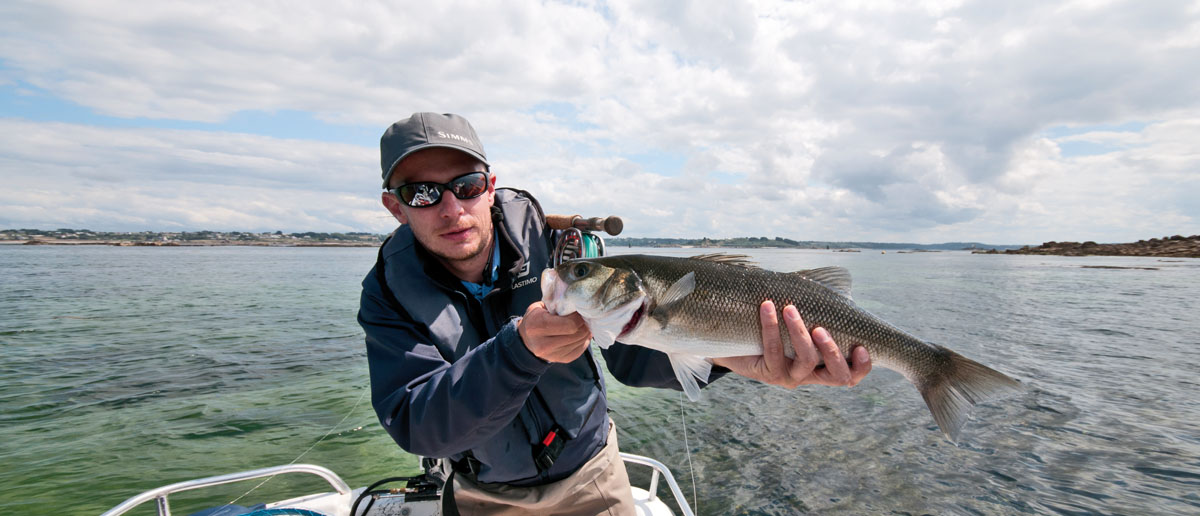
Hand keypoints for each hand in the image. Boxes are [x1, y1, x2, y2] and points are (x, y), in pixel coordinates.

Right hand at [518, 301, 592, 362]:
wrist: (526, 339)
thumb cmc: (536, 318)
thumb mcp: (540, 307)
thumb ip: (557, 305)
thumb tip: (579, 305)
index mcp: (536, 326)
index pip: (569, 324)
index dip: (578, 317)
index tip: (578, 311)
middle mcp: (543, 344)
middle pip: (576, 334)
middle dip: (583, 324)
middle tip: (584, 317)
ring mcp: (552, 355)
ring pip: (580, 342)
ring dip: (585, 332)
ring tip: (582, 324)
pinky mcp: (561, 360)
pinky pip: (580, 349)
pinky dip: (583, 340)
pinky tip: (580, 333)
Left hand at [712, 300, 870, 387]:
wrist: (737, 337)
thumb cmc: (777, 321)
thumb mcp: (803, 312)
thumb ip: (824, 302)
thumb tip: (843, 282)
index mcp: (825, 364)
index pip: (852, 374)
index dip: (862, 366)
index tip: (862, 347)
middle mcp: (811, 374)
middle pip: (836, 375)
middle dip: (832, 350)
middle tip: (820, 328)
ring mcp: (790, 377)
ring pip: (806, 361)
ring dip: (800, 332)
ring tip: (790, 309)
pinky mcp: (769, 374)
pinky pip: (774, 351)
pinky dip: (771, 326)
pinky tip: (767, 307)